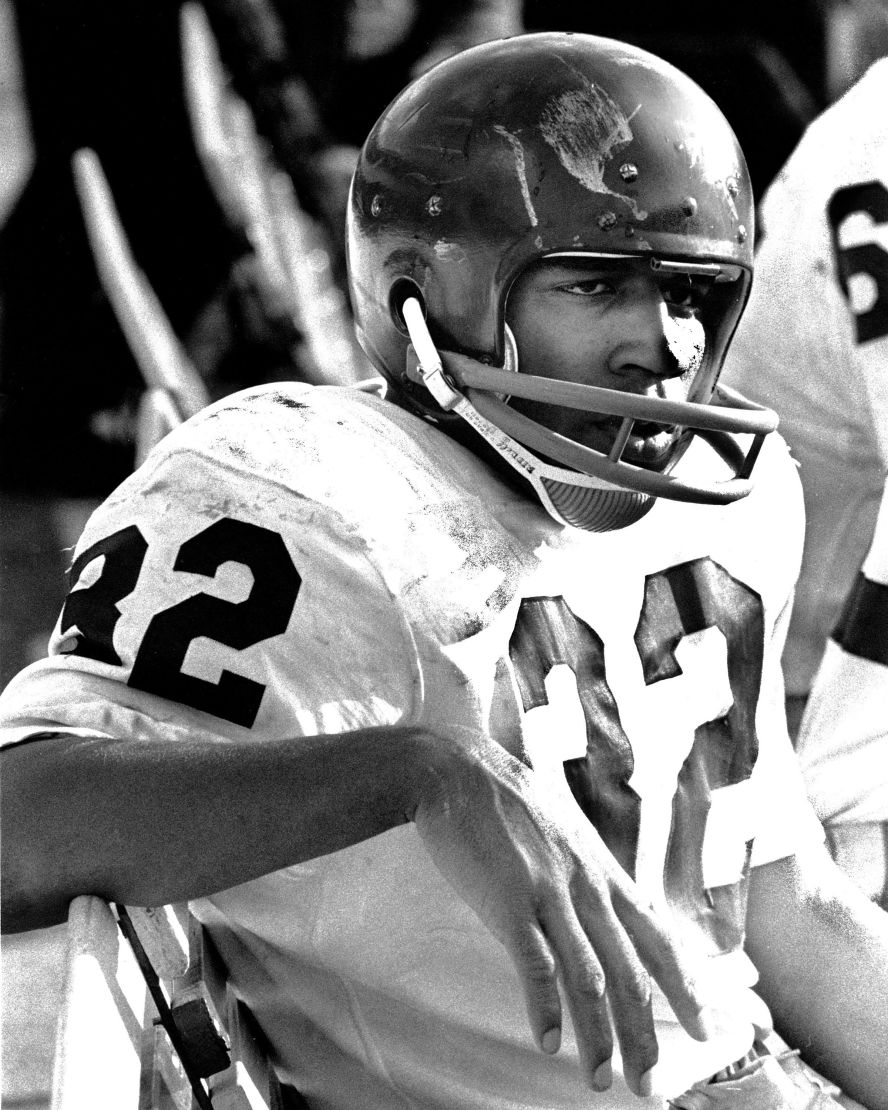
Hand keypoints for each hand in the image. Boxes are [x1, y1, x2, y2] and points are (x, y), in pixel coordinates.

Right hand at [413, 732, 716, 1096]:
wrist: (457, 768)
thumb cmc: (506, 800)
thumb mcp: (565, 829)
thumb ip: (586, 869)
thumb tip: (604, 904)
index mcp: (602, 870)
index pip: (658, 937)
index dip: (685, 986)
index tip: (705, 1027)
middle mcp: (587, 885)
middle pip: (630, 971)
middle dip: (645, 1033)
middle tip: (651, 1086)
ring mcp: (550, 892)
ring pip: (589, 977)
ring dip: (598, 1037)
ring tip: (600, 1080)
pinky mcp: (509, 899)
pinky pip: (534, 964)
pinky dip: (544, 1007)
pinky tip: (549, 1041)